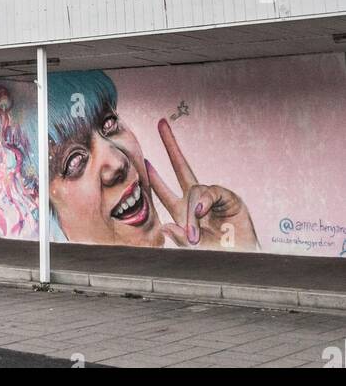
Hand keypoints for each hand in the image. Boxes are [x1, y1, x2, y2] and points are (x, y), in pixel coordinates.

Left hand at [147, 118, 258, 251]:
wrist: (242, 262)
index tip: (144, 158)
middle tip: (161, 124)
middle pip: (181, 168)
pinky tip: (202, 212)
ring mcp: (212, 199)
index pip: (164, 190)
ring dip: (192, 212)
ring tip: (195, 235)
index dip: (154, 175)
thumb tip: (165, 226)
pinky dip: (205, 202)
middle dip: (171, 146)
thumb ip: (180, 240)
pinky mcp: (228, 199)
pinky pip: (212, 192)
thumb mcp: (194, 250)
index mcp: (182, 212)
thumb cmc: (217, 257)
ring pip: (195, 190)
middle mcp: (195, 202)